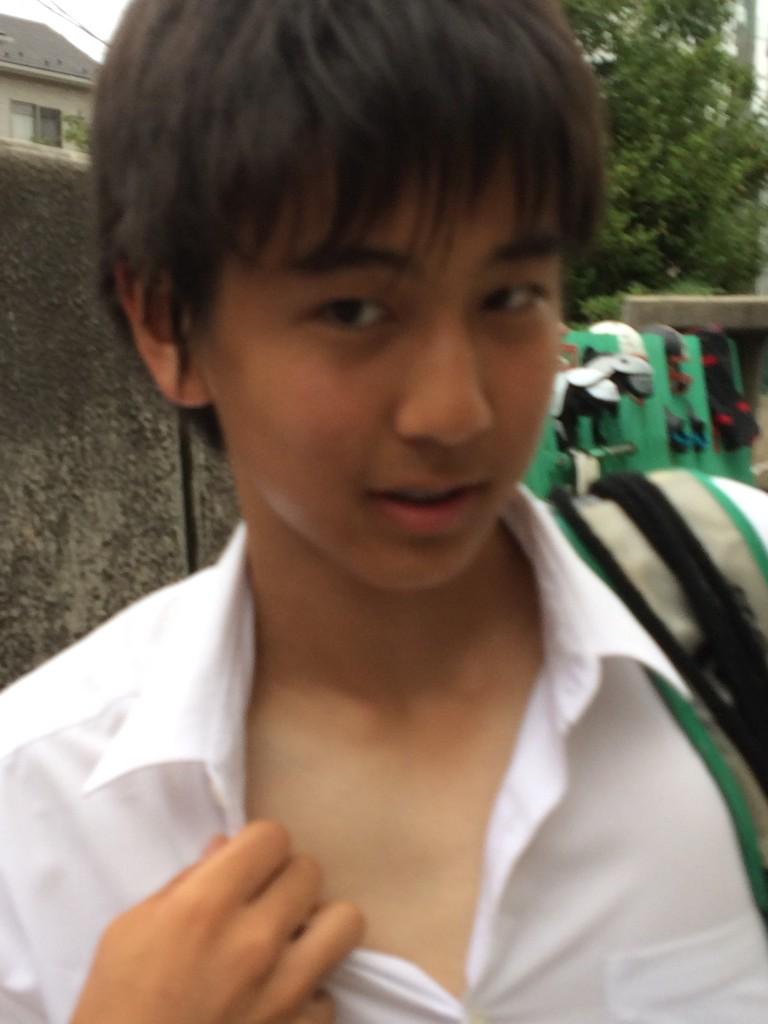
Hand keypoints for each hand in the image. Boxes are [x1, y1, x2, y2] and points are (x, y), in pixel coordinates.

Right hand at [70, 822, 362, 1023]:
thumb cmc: (114, 1008)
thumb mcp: (129, 931)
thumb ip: (184, 883)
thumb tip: (224, 847)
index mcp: (206, 906)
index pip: (272, 836)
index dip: (258, 846)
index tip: (245, 865)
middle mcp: (254, 941)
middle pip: (309, 871)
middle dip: (285, 878)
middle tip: (262, 901)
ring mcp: (283, 992)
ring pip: (345, 922)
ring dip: (317, 926)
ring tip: (289, 940)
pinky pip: (329, 992)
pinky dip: (308, 994)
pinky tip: (276, 999)